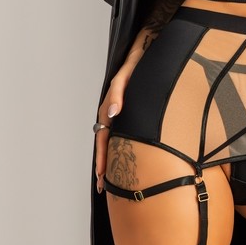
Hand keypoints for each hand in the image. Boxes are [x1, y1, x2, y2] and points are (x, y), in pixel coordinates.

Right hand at [95, 67, 132, 192]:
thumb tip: (113, 113)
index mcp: (109, 110)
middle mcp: (112, 116)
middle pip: (104, 146)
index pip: (103, 139)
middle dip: (103, 167)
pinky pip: (120, 137)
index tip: (101, 175)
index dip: (102, 158)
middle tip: (103, 187)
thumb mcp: (125, 78)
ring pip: (111, 144)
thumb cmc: (135, 68)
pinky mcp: (127, 116)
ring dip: (108, 162)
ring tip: (107, 182)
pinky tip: (119, 163)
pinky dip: (117, 152)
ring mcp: (118, 118)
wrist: (143, 57)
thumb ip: (117, 94)